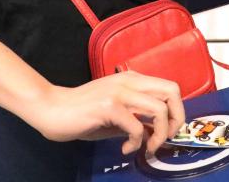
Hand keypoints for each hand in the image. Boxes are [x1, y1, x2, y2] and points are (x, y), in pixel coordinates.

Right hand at [22, 71, 184, 155]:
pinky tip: (124, 148)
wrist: (52, 109)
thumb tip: (156, 132)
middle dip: (176, 119)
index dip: (176, 112)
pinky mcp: (109, 106)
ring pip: (159, 109)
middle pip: (172, 91)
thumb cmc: (82, 113)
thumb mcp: (116, 115)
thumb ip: (137, 118)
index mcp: (133, 80)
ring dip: (158, 135)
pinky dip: (135, 143)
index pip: (170, 88)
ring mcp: (120, 92)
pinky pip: (136, 127)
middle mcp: (130, 81)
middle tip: (163, 138)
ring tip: (146, 148)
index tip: (166, 132)